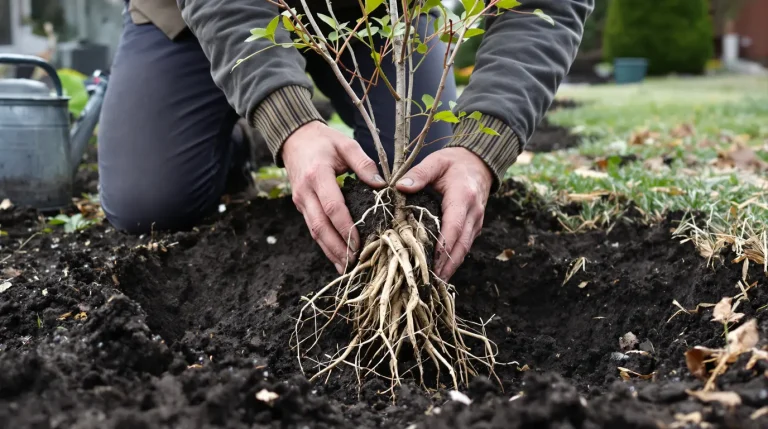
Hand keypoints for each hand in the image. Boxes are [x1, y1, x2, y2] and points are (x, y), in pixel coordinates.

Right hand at [282, 121, 385, 273]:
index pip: (332, 207)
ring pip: (315, 232)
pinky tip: (337, 258)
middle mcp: (306, 192)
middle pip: (321, 226)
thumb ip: (363, 162)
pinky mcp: (301, 207)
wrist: (294, 139)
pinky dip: (325, 246)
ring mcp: (301, 202)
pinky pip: (313, 229)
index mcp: (317, 175)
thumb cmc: (324, 141)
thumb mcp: (345, 144)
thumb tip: (381, 184)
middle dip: (338, 248)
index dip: (346, 227)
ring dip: (330, 252)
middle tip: (355, 264)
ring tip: (347, 268)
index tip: (360, 242)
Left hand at [395, 147, 492, 280]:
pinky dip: (453, 260)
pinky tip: (440, 271)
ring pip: (464, 250)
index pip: (453, 227)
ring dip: (450, 267)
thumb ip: (418, 174)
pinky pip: (464, 247)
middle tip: (427, 282)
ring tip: (432, 283)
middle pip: (460, 245)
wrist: (479, 163)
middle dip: (445, 266)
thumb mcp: (435, 162)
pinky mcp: (474, 227)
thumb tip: (400, 187)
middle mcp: (473, 213)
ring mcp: (476, 222)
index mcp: (463, 197)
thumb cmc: (453, 163)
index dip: (441, 247)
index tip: (429, 263)